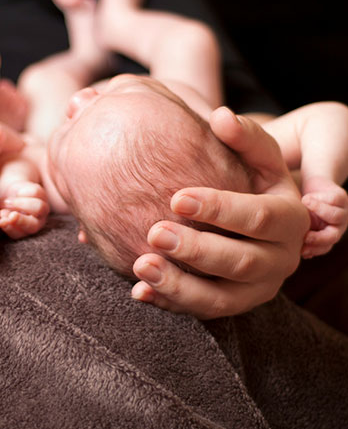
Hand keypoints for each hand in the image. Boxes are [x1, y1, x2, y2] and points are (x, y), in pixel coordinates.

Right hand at [0, 180, 48, 238]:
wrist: (11, 193)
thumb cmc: (4, 208)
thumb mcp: (1, 214)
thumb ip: (3, 217)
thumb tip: (3, 218)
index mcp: (24, 231)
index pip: (18, 234)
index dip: (10, 228)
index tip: (1, 222)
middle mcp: (36, 222)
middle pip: (33, 225)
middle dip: (22, 221)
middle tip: (12, 216)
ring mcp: (42, 209)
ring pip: (39, 207)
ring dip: (22, 204)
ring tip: (7, 201)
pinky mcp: (42, 195)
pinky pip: (36, 193)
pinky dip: (24, 193)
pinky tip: (17, 193)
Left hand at [131, 107, 309, 317]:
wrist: (244, 216)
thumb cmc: (247, 178)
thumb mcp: (256, 156)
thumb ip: (243, 137)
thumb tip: (221, 116)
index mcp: (290, 220)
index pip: (259, 217)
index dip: (220, 209)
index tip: (176, 197)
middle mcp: (280, 261)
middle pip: (240, 262)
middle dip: (197, 249)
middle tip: (155, 232)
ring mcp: (254, 289)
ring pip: (220, 299)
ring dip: (179, 286)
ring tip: (141, 265)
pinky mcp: (229, 305)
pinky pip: (199, 312)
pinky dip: (168, 303)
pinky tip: (139, 291)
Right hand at [301, 175, 347, 257]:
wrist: (312, 186)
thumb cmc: (302, 206)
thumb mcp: (298, 220)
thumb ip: (297, 231)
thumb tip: (287, 246)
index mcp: (327, 235)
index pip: (324, 248)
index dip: (313, 250)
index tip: (301, 251)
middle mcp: (337, 226)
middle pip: (333, 237)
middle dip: (319, 239)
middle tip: (306, 237)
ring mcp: (342, 212)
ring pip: (336, 216)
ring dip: (319, 210)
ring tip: (303, 204)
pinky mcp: (342, 197)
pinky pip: (333, 200)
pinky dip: (317, 200)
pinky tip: (307, 198)